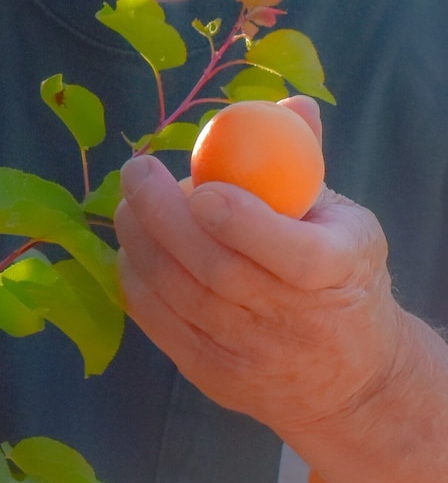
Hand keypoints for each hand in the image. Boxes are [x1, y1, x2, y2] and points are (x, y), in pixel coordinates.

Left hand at [114, 97, 409, 447]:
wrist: (351, 377)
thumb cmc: (338, 275)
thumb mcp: (341, 218)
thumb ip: (305, 160)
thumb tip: (292, 105)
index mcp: (339, 272)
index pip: (296, 258)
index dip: (243, 223)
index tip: (201, 188)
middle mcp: (296, 322)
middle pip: (218, 272)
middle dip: (163, 216)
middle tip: (137, 172)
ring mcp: (252, 355)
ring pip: (178, 296)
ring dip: (140, 240)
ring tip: (131, 203)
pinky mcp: (213, 375)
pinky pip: (157, 322)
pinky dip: (135, 278)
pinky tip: (134, 245)